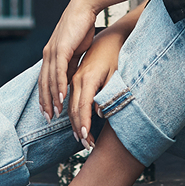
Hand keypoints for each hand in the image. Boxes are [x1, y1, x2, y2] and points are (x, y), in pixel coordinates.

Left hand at [39, 0, 98, 119]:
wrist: (83, 8)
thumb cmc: (82, 28)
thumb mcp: (76, 51)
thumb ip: (71, 65)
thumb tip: (70, 80)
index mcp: (50, 55)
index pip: (44, 80)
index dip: (45, 97)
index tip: (48, 111)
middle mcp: (48, 54)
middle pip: (43, 83)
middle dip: (45, 102)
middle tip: (49, 119)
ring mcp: (53, 51)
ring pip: (49, 80)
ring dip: (51, 98)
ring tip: (55, 113)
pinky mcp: (61, 48)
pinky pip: (58, 72)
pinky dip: (59, 86)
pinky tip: (62, 98)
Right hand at [67, 29, 123, 145]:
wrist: (108, 39)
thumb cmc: (115, 57)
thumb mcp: (115, 75)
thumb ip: (108, 94)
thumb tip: (99, 113)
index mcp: (88, 78)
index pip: (83, 106)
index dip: (84, 123)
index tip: (87, 138)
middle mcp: (77, 79)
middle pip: (74, 109)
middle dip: (80, 129)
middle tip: (88, 145)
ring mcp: (74, 79)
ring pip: (69, 106)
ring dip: (75, 124)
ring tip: (82, 139)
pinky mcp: (74, 79)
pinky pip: (69, 99)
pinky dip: (71, 114)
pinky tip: (76, 125)